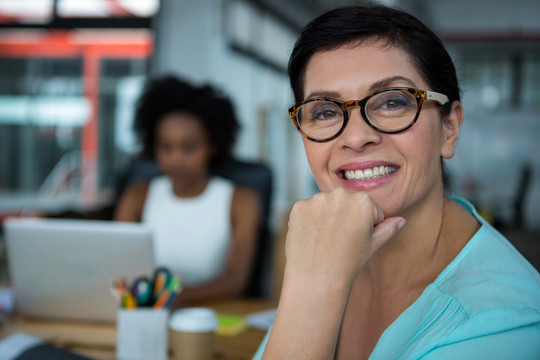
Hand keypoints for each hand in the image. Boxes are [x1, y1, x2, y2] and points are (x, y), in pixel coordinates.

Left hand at [285, 188, 404, 287]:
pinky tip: (312, 237)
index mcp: (364, 201)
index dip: (365, 226)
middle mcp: (340, 194)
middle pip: (346, 202)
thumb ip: (388, 229)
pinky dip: (309, 221)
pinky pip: (308, 210)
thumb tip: (401, 220)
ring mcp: (316, 199)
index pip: (369, 208)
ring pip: (326, 205)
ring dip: (327, 217)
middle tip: (340, 241)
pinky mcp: (299, 206)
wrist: (316, 280)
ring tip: (325, 240)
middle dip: (345, 217)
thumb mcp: (373, 246)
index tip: (356, 240)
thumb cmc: (348, 264)